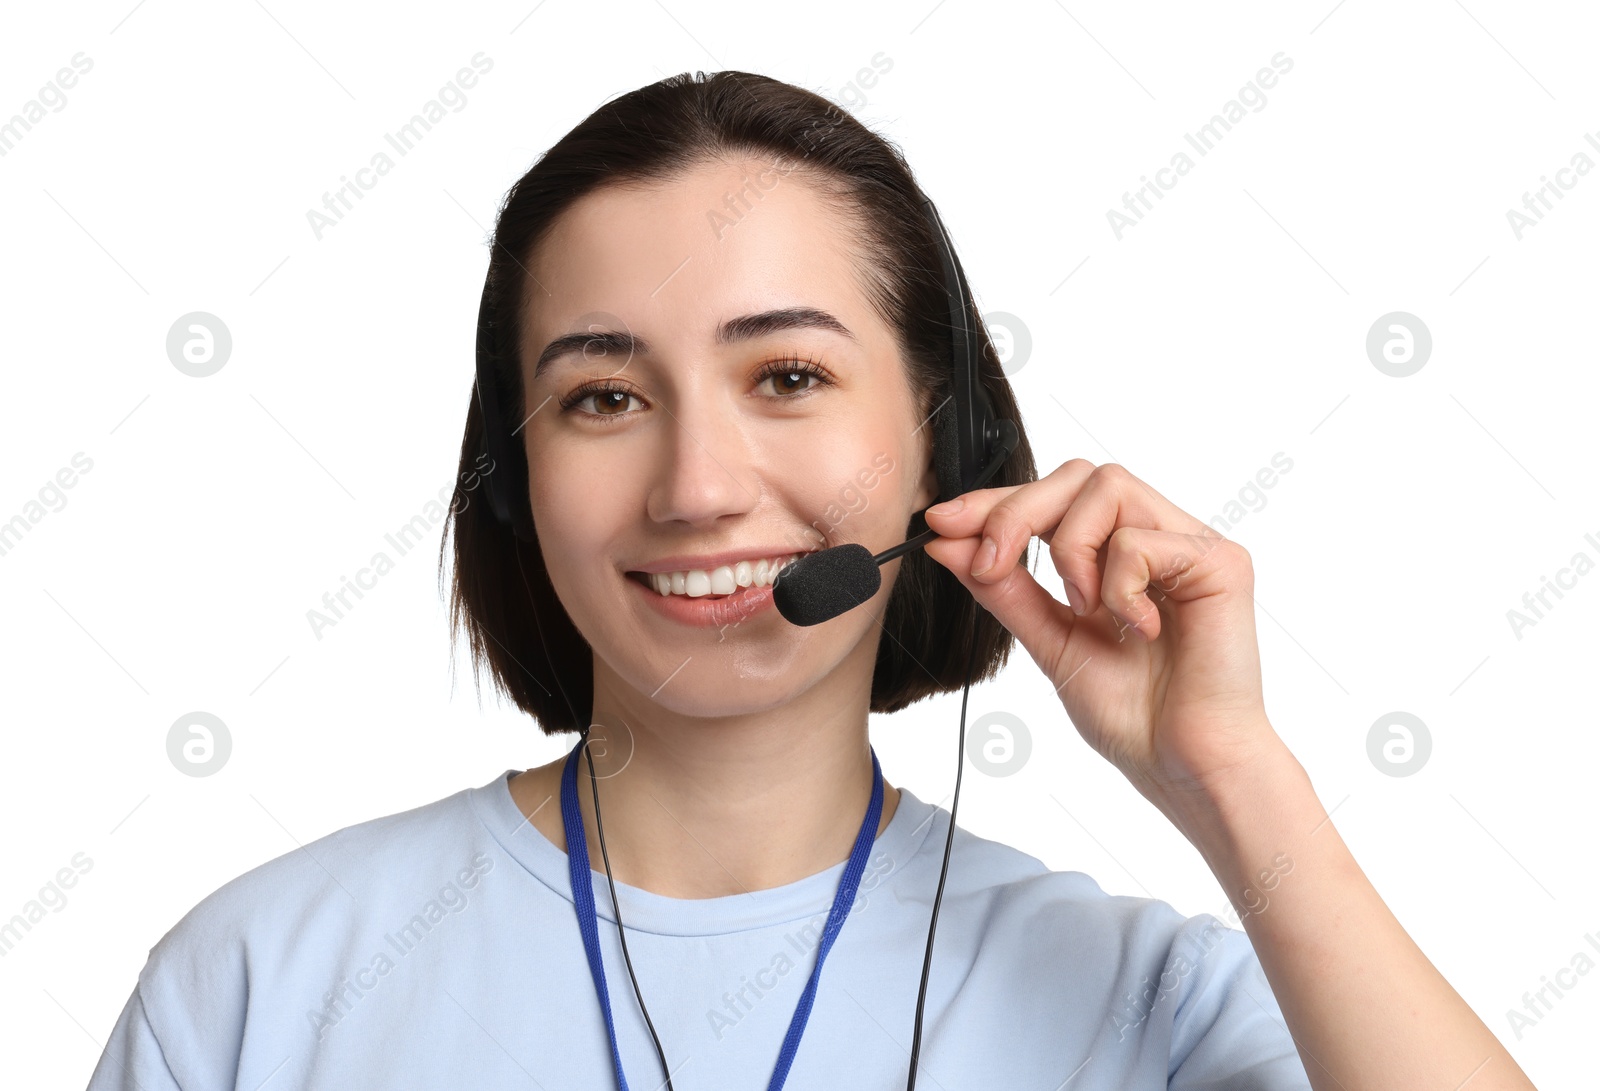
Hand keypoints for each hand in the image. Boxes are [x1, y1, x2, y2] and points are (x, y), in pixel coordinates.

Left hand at [922, 459, 1284, 816]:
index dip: (996, 502)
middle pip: (1077, 475)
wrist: (1183, 767)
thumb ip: (1003, 589)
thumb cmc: (1134, 715)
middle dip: (1018, 511)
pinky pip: (1140, 538)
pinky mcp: (1220, 562)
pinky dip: (1118, 585)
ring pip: (1107, 486)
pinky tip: (1137, 628)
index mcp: (1117, 554)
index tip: (942, 523)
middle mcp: (1157, 537)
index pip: (1053, 497)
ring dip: (1071, 549)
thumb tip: (946, 542)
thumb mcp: (1048, 642)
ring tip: (1085, 609)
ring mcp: (1189, 545)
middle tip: (990, 564)